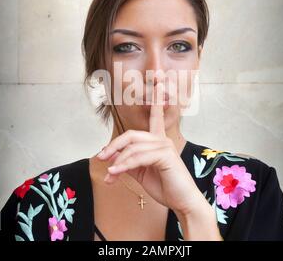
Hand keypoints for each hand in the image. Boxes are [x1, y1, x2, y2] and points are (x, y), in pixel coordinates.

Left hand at [96, 82, 206, 215]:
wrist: (181, 202)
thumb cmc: (165, 186)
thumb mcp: (141, 173)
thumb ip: (128, 163)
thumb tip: (111, 160)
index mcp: (158, 141)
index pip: (156, 117)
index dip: (156, 99)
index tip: (159, 80)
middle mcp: (162, 139)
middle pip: (131, 135)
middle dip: (114, 146)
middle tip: (101, 157)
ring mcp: (165, 145)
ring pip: (133, 147)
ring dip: (117, 162)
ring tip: (109, 175)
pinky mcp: (165, 155)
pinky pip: (138, 157)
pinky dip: (124, 165)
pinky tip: (115, 173)